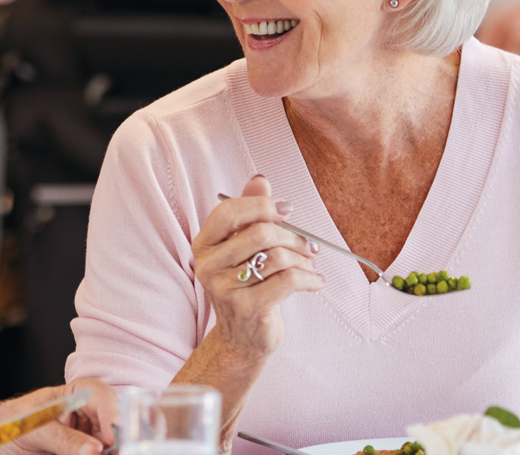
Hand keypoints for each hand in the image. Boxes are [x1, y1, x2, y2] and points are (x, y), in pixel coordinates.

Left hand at [0, 379, 116, 454]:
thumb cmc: (8, 425)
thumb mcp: (33, 429)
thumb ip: (62, 439)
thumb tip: (94, 450)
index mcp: (74, 396)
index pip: (99, 395)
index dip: (111, 412)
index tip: (112, 435)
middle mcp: (86, 417)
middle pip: (113, 424)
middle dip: (118, 439)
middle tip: (118, 452)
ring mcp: (86, 439)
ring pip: (108, 446)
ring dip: (111, 451)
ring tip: (109, 454)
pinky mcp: (82, 453)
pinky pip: (95, 454)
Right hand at [192, 175, 321, 361]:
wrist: (242, 338)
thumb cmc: (246, 287)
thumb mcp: (244, 249)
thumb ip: (249, 213)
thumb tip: (259, 180)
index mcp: (204, 245)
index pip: (227, 213)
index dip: (260, 206)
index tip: (287, 210)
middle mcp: (208, 266)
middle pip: (260, 233)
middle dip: (293, 236)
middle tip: (309, 246)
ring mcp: (225, 289)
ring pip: (278, 257)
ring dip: (303, 260)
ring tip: (310, 266)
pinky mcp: (248, 308)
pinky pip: (288, 281)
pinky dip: (310, 279)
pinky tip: (315, 282)